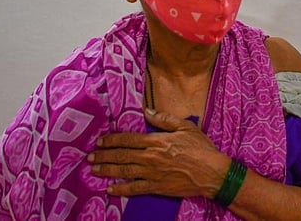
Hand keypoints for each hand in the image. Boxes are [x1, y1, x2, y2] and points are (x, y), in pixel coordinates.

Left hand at [89, 109, 230, 196]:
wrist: (211, 172)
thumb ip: (164, 119)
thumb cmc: (201, 148)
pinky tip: (110, 190)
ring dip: (107, 170)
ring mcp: (152, 173)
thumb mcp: (185, 127)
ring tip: (94, 169)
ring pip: (123, 171)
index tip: (100, 142)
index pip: (128, 139)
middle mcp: (150, 157)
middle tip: (89, 156)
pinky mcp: (156, 187)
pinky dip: (121, 189)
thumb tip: (147, 111)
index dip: (112, 140)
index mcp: (156, 141)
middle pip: (121, 156)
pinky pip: (134, 189)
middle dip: (103, 156)